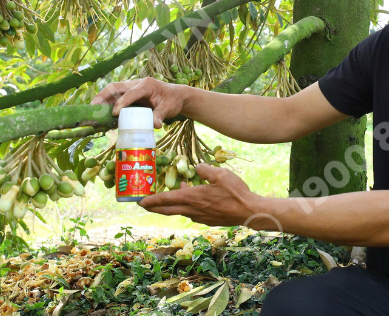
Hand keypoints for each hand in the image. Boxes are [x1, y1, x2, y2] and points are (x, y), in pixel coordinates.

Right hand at [90, 77, 186, 127]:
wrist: (176, 96)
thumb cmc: (172, 100)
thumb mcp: (169, 108)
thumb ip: (160, 115)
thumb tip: (155, 125)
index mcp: (147, 85)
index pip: (131, 92)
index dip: (122, 102)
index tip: (115, 113)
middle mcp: (137, 84)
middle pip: (116, 86)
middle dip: (103, 95)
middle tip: (93, 107)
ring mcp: (132, 88)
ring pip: (114, 90)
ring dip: (103, 99)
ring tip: (92, 110)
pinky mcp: (130, 94)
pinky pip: (116, 97)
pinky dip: (108, 103)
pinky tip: (102, 113)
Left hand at [138, 163, 260, 226]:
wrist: (248, 211)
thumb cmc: (236, 192)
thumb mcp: (221, 175)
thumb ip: (206, 169)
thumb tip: (197, 167)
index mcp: (193, 197)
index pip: (167, 199)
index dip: (152, 200)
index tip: (140, 201)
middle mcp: (193, 209)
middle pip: (168, 210)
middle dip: (154, 207)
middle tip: (143, 205)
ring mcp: (200, 217)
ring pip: (179, 212)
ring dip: (170, 207)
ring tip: (167, 199)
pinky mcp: (207, 220)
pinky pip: (191, 213)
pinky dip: (185, 207)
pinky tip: (191, 201)